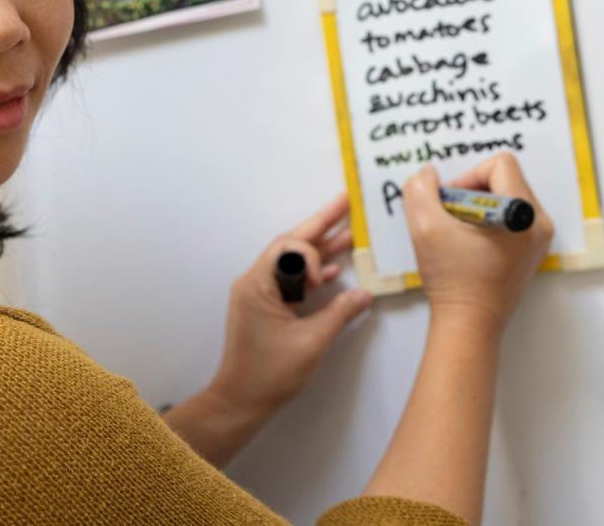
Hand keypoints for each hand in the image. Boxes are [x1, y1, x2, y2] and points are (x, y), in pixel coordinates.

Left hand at [207, 194, 372, 419]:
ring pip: (291, 260)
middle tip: (346, 203)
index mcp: (258, 285)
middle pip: (290, 244)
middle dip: (320, 224)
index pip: (288, 248)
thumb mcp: (311, 343)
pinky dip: (311, 273)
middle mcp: (254, 282)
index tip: (323, 279)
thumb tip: (364, 294)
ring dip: (318, 249)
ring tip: (348, 233)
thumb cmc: (268, 374)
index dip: (311, 255)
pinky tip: (332, 272)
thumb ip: (340, 314)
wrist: (240, 400)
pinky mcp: (264, 306)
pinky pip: (289, 279)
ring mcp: (258, 293)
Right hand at [402, 153, 553, 335]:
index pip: (500, 164)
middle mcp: (539, 222)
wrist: (469, 324)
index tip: (451, 203)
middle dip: (472, 191)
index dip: (468, 176)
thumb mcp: (425, 227)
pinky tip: (469, 243)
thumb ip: (420, 190)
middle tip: (451, 218)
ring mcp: (539, 238)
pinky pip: (511, 216)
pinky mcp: (531, 250)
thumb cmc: (453, 279)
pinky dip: (487, 221)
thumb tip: (428, 174)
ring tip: (459, 232)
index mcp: (523, 213)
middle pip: (505, 178)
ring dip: (478, 206)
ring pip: (507, 196)